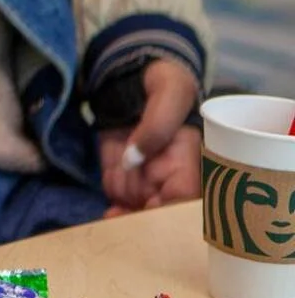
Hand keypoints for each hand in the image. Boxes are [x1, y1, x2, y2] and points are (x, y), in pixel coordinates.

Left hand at [99, 58, 201, 214]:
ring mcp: (148, 178)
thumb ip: (157, 124)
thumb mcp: (168, 93)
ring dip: (126, 214)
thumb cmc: (163, 82)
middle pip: (163, 213)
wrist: (133, 76)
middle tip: (122, 221)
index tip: (148, 210)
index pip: (187, 196)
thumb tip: (135, 158)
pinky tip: (107, 216)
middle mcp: (172, 175)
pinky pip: (120, 201)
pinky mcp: (125, 176)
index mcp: (191, 159)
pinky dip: (114, 211)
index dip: (170, 209)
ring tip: (113, 209)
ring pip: (139, 211)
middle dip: (143, 220)